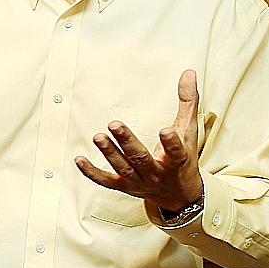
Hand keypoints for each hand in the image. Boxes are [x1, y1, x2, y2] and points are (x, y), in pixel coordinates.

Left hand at [75, 69, 203, 211]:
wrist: (179, 194)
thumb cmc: (183, 158)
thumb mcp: (189, 131)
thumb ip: (188, 102)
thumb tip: (188, 72)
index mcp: (177, 161)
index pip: (176, 152)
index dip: (171, 142)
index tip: (164, 130)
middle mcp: (157, 173)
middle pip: (141, 159)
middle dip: (128, 143)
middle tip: (114, 125)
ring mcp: (139, 181)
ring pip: (122, 168)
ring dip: (109, 153)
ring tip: (98, 137)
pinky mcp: (124, 186)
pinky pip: (106, 181)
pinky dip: (91, 172)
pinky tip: (79, 159)